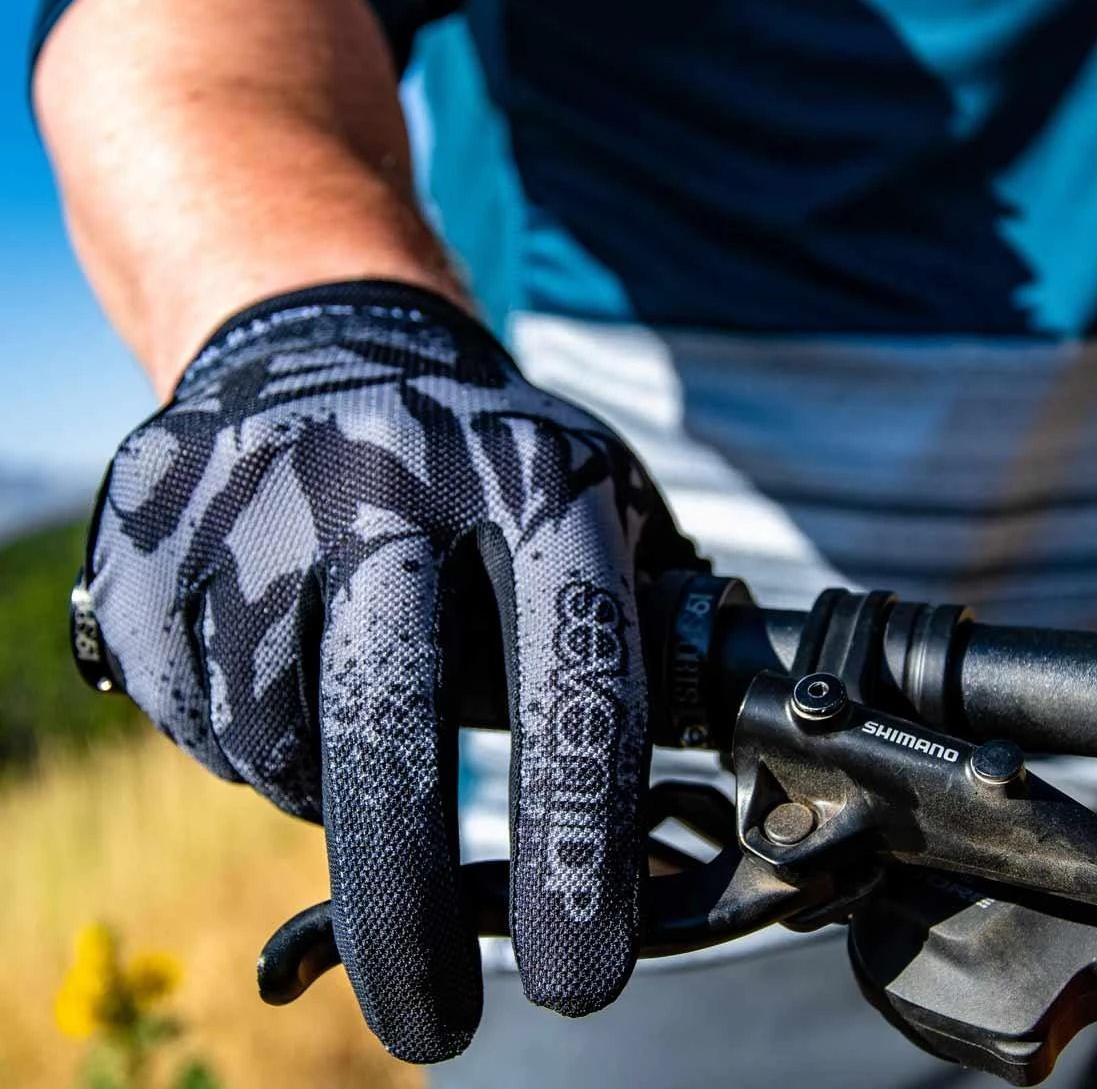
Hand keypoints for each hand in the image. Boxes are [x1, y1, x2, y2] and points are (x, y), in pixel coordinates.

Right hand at [82, 282, 698, 1060]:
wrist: (324, 347)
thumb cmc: (483, 467)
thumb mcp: (589, 501)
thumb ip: (639, 624)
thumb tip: (673, 798)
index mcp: (531, 472)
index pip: (571, 659)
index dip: (579, 829)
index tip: (583, 965)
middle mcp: (390, 468)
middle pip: (391, 712)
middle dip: (412, 902)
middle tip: (434, 1021)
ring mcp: (257, 494)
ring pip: (283, 735)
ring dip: (327, 785)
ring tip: (359, 715)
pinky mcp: (152, 532)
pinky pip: (200, 713)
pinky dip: (252, 740)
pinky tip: (282, 665)